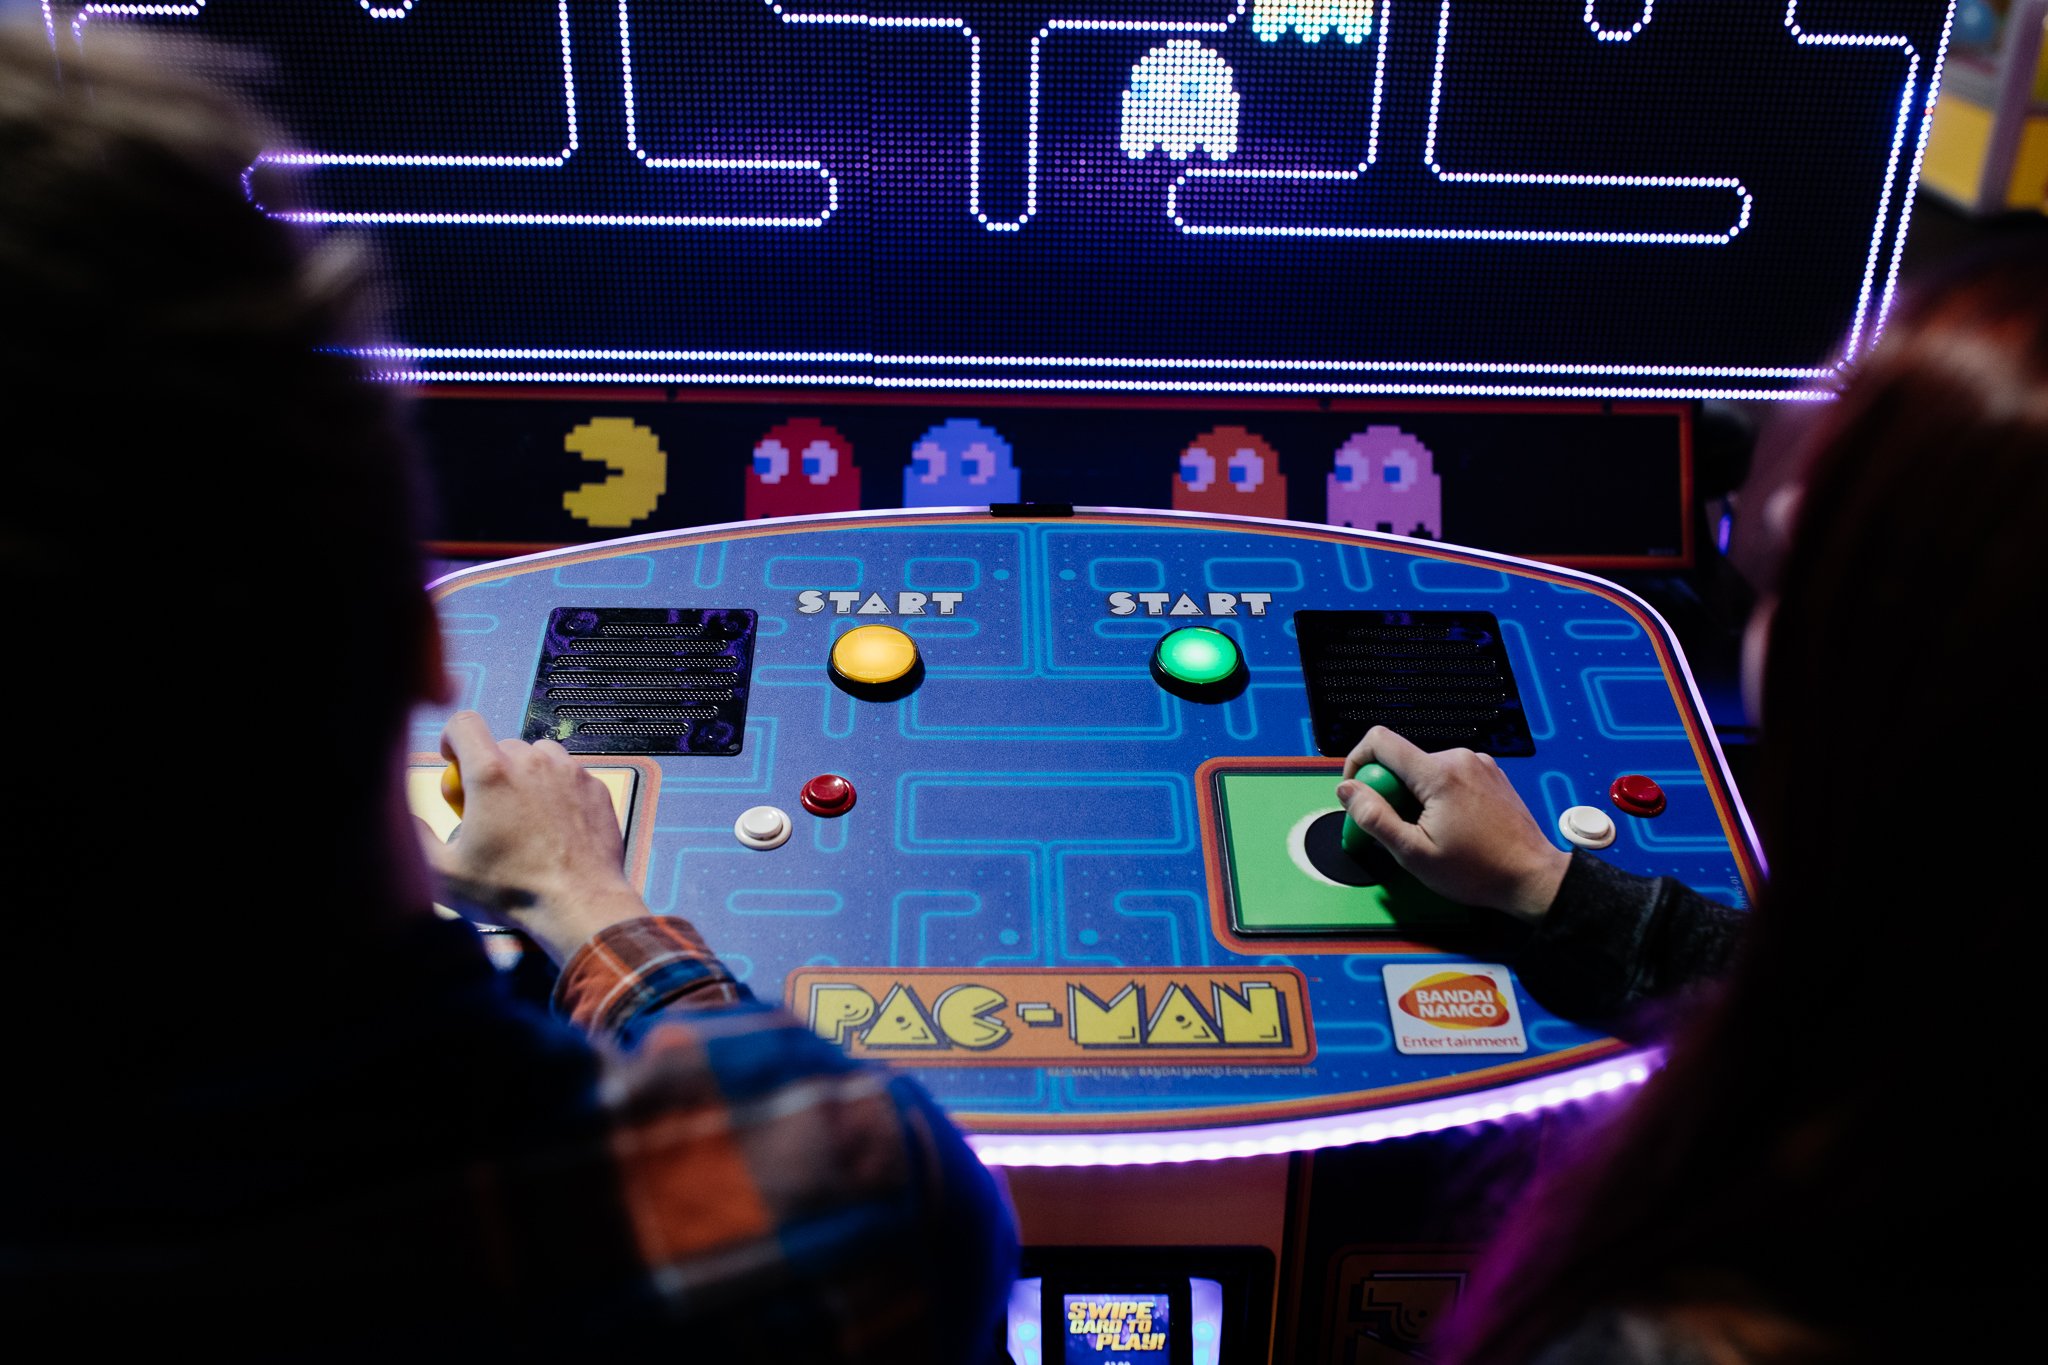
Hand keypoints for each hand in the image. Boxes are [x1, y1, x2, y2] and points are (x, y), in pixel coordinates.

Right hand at [417, 711, 651, 962]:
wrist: (580, 906)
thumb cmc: (517, 892)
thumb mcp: (447, 872)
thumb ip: (417, 838)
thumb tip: (407, 819)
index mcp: (491, 773)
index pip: (463, 723)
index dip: (452, 738)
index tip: (454, 760)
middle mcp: (533, 763)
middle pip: (501, 746)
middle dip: (490, 771)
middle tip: (489, 810)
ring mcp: (569, 772)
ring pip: (538, 757)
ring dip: (526, 778)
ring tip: (523, 818)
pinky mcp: (595, 787)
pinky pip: (569, 775)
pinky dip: (558, 792)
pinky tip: (552, 827)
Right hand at [1336, 726, 1570, 921]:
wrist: (1531, 877)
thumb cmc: (1480, 870)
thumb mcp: (1414, 853)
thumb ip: (1374, 818)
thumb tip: (1348, 791)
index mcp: (1439, 774)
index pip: (1380, 741)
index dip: (1356, 763)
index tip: (1357, 792)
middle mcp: (1459, 759)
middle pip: (1401, 761)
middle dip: (1390, 792)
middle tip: (1401, 830)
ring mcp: (1477, 764)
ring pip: (1423, 770)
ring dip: (1414, 797)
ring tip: (1431, 832)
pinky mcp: (1487, 774)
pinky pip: (1446, 775)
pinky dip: (1436, 796)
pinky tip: (1451, 825)